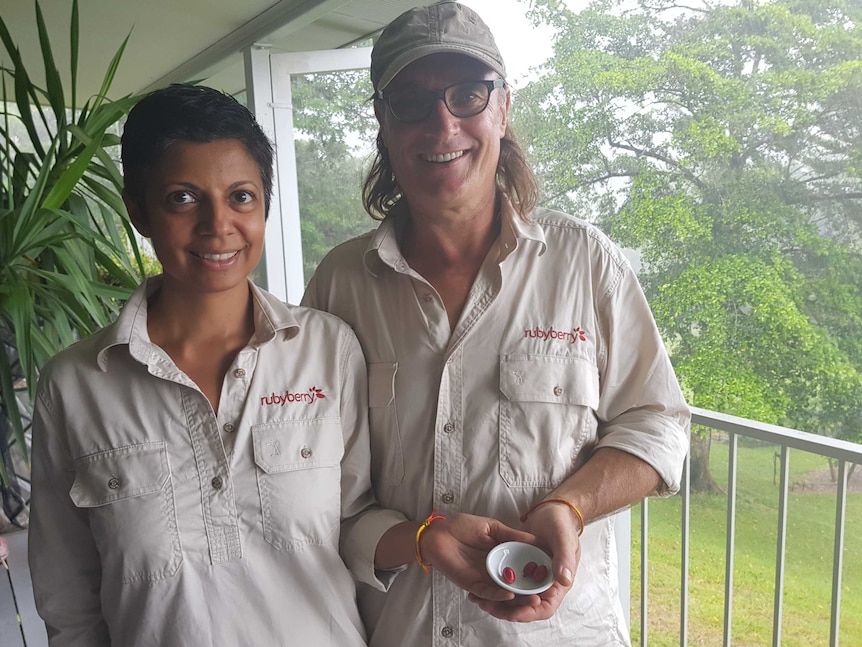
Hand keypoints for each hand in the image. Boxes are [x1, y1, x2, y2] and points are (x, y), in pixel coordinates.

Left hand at [420, 512, 537, 601]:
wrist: (438, 532)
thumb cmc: (462, 526)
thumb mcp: (491, 527)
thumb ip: (511, 534)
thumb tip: (534, 537)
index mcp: (501, 554)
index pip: (521, 566)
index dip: (534, 571)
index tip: (548, 575)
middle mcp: (495, 568)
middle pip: (515, 582)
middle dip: (529, 589)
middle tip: (544, 593)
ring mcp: (484, 577)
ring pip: (503, 591)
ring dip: (517, 596)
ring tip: (532, 598)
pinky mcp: (472, 584)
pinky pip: (487, 592)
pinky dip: (498, 595)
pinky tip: (509, 595)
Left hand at [468, 502, 581, 620]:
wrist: (548, 510)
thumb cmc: (560, 524)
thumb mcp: (563, 538)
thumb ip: (564, 558)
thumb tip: (563, 580)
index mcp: (556, 581)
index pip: (545, 606)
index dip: (531, 611)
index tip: (517, 611)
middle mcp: (539, 583)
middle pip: (525, 606)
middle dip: (509, 610)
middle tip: (493, 608)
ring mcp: (526, 577)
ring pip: (511, 597)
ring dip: (497, 603)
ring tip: (482, 603)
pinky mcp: (514, 569)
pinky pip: (501, 583)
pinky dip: (491, 589)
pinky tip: (478, 592)